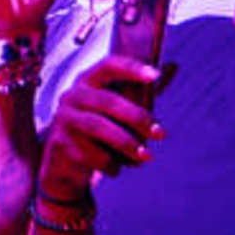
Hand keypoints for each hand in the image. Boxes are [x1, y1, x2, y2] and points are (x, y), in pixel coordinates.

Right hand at [36, 58, 168, 185]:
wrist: (63, 165)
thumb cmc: (97, 130)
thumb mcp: (114, 108)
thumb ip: (140, 90)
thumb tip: (174, 66)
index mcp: (86, 81)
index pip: (108, 66)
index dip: (131, 68)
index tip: (155, 75)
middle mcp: (71, 97)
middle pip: (107, 101)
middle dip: (137, 117)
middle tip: (160, 134)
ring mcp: (64, 121)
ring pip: (99, 128)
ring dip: (127, 144)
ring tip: (146, 156)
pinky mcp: (61, 145)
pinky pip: (92, 154)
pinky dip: (112, 163)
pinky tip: (118, 168)